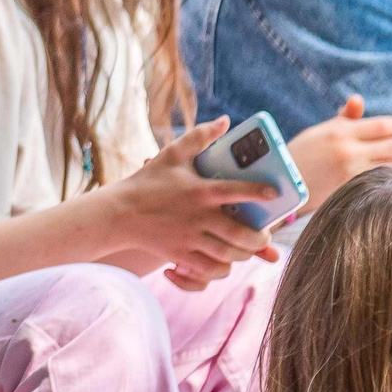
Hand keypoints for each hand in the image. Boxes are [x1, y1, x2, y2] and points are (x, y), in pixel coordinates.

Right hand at [102, 117, 277, 288]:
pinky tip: (223, 262)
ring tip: (247, 248)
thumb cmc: (147, 182)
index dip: (258, 192)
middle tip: (264, 235)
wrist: (117, 213)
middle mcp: (197, 216)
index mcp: (199, 191)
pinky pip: (207, 270)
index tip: (273, 193)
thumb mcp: (172, 155)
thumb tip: (225, 121)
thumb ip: (200, 136)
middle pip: (238, 234)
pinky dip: (219, 270)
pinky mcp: (180, 254)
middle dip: (258, 238)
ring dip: (243, 254)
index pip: (235, 190)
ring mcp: (189, 238)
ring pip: (227, 255)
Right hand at [288, 96, 391, 201]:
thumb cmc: (299, 155)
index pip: (385, 125)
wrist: (279, 185)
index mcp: (343, 131)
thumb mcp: (321, 132)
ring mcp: (352, 170)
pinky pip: (386, 182)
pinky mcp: (352, 188)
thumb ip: (345, 118)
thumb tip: (360, 100)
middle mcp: (350, 148)